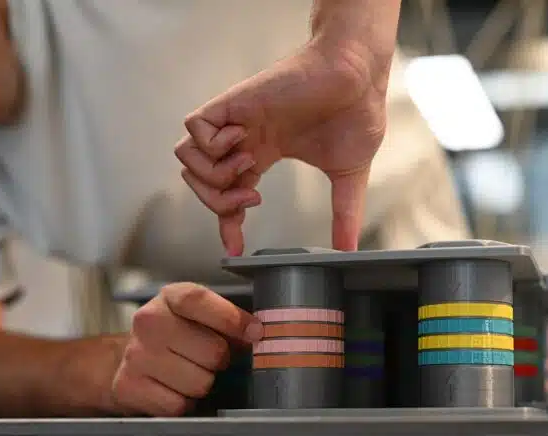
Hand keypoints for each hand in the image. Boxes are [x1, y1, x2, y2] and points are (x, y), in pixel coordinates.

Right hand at [110, 282, 262, 416]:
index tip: (255, 333)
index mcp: (170, 297)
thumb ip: (228, 319)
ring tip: (190, 372)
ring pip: (200, 383)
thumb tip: (258, 334)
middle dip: (220, 360)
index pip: (201, 302)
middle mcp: (149, 322)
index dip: (234, 320)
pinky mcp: (129, 387)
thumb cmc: (176, 335)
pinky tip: (175, 388)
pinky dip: (184, 402)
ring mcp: (136, 355)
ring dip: (203, 383)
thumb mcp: (199, 315)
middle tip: (210, 358)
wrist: (127, 358)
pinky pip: (179, 405)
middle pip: (213, 352)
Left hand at [174, 41, 391, 255]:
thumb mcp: (349, 176)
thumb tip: (349, 248)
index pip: (229, 197)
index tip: (234, 248)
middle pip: (201, 182)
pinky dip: (211, 145)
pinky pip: (194, 128)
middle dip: (220, 203)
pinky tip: (243, 141)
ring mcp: (236, 121)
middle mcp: (244, 140)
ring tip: (249, 166)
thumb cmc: (356, 113)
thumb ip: (346, 214)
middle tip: (253, 197)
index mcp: (264, 154)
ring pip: (188, 158)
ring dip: (214, 175)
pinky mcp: (234, 102)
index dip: (228, 225)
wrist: (359, 75)